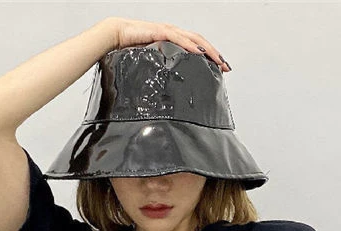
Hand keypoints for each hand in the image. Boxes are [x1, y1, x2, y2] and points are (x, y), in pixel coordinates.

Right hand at [105, 17, 228, 70]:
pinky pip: (178, 38)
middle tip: (225, 67)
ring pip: (193, 39)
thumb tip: (169, 89)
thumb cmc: (129, 49)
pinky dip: (189, 45)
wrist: (114, 37)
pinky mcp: (159, 32)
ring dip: (207, 49)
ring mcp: (167, 31)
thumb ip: (161, 70)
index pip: (195, 46)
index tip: (220, 68)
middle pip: (199, 41)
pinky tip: (198, 52)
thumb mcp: (150, 62)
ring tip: (217, 61)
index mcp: (172, 40)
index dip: (209, 55)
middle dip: (214, 54)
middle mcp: (173, 33)